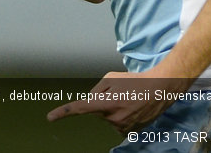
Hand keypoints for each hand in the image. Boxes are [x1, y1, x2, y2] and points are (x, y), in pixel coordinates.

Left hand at [46, 70, 186, 133]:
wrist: (159, 90)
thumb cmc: (134, 81)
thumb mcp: (111, 78)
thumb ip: (96, 91)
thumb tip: (90, 101)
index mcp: (106, 103)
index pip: (80, 108)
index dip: (63, 112)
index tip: (50, 118)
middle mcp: (113, 119)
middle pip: (97, 111)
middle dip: (103, 103)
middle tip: (119, 93)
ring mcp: (122, 127)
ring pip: (107, 118)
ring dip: (112, 110)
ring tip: (128, 100)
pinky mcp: (130, 132)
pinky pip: (117, 124)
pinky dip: (121, 116)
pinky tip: (132, 108)